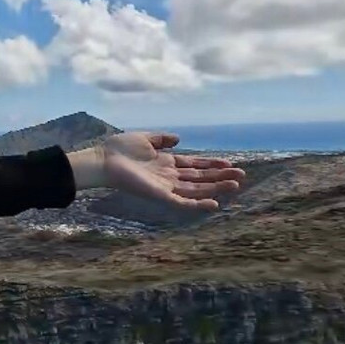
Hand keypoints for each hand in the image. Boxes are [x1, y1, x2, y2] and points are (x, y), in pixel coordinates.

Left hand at [70, 131, 245, 210]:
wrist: (103, 160)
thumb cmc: (119, 149)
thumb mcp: (145, 138)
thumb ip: (162, 139)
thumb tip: (179, 139)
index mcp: (166, 163)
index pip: (194, 165)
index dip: (211, 165)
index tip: (229, 163)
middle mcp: (169, 176)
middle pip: (200, 178)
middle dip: (220, 177)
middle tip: (241, 175)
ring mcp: (165, 187)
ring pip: (196, 190)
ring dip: (216, 189)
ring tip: (235, 185)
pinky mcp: (160, 196)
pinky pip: (182, 203)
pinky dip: (198, 205)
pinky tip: (214, 203)